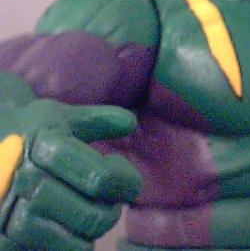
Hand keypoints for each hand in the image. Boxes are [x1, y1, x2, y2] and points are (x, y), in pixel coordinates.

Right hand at [0, 95, 141, 249]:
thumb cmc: (22, 134)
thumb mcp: (56, 117)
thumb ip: (97, 120)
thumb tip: (131, 122)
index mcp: (46, 145)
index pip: (102, 179)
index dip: (125, 182)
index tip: (124, 177)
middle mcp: (26, 180)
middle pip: (92, 217)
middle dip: (111, 212)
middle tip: (111, 203)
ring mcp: (8, 213)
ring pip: (72, 244)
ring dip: (88, 233)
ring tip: (87, 216)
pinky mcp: (1, 240)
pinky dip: (63, 247)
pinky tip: (64, 230)